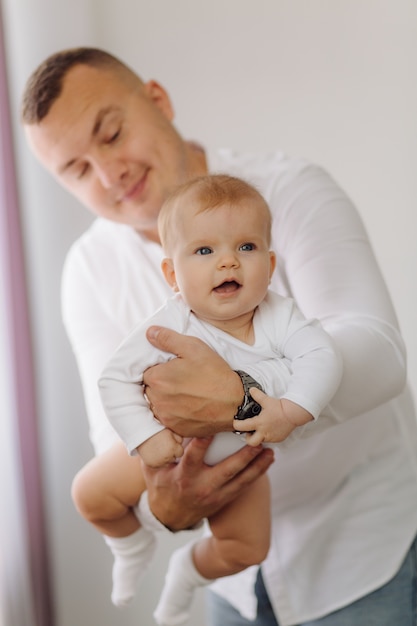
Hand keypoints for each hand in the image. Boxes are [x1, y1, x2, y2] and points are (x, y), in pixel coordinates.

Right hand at [138, 429, 183, 467]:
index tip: (171, 442)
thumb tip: (185, 444)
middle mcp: (167, 457)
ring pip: (167, 463)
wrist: (142, 433)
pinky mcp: (152, 465)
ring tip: (159, 448)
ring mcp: (159, 462)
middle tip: (164, 445)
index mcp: (173, 449)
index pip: (180, 453)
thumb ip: (180, 439)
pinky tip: (154, 453)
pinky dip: (158, 461)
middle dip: (171, 453)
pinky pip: (158, 465)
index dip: (176, 447)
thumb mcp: (171, 432)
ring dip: (165, 458)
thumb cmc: (158, 430)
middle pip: (174, 458)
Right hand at [141, 436, 274, 529]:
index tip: (213, 427)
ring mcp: (216, 495)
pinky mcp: (225, 499)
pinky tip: (268, 461)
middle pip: (227, 470)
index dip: (203, 441)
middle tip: (257, 441)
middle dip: (244, 456)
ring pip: (241, 480)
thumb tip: (161, 423)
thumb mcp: (152, 468)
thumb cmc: (161, 485)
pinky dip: (257, 474)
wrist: (169, 517)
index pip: (194, 456)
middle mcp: (202, 487)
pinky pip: (244, 486)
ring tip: (270, 451)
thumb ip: (158, 447)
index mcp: (183, 477)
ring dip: (257, 465)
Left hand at [143, 326, 242, 435]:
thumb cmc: (215, 374)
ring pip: (158, 404)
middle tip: (182, 380)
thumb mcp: (194, 348)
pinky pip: (168, 419)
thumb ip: (168, 339)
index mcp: (158, 378)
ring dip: (166, 399)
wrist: (234, 403)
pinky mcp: (176, 428)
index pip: (148, 372)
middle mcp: (157, 400)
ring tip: (186, 393)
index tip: (174, 369)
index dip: (161, 369)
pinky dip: (174, 412)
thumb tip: (150, 332)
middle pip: (151, 389)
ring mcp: (166, 416)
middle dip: (162, 384)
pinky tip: (189, 405)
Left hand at [234, 388, 312, 446]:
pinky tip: (270, 428)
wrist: (293, 413)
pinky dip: (268, 435)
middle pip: (251, 442)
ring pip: (261, 441)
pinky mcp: (278, 439)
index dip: (236, 425)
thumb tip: (251, 390)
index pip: (242, 427)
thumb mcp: (266, 400)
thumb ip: (257, 395)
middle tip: (249, 432)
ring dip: (259, 436)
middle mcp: (264, 432)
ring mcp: (272, 437)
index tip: (236, 423)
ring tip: (261, 428)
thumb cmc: (281, 408)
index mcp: (259, 423)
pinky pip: (271, 440)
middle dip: (248, 438)